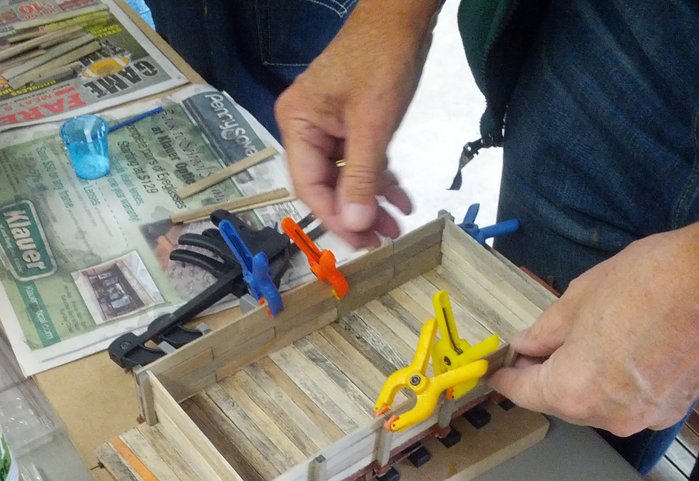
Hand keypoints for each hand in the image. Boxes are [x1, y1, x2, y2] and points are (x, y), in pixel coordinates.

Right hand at [275, 1, 440, 247]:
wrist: (400, 16)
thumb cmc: (381, 62)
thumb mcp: (373, 125)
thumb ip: (361, 177)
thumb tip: (354, 224)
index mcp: (297, 125)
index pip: (309, 186)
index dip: (334, 217)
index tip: (360, 241)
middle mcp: (305, 127)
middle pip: (326, 185)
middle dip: (355, 214)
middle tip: (380, 241)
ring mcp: (327, 125)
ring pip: (346, 177)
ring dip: (371, 202)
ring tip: (394, 227)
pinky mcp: (349, 122)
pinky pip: (359, 160)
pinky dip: (379, 180)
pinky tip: (400, 200)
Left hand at [488, 194, 698, 435]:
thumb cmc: (653, 283)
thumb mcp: (579, 298)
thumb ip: (545, 330)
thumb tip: (527, 344)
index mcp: (573, 391)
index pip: (525, 392)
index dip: (508, 376)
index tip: (498, 370)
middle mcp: (607, 415)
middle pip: (561, 401)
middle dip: (546, 375)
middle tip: (536, 346)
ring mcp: (645, 416)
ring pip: (597, 402)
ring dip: (583, 377)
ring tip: (583, 340)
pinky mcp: (675, 407)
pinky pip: (630, 399)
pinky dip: (617, 380)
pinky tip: (620, 349)